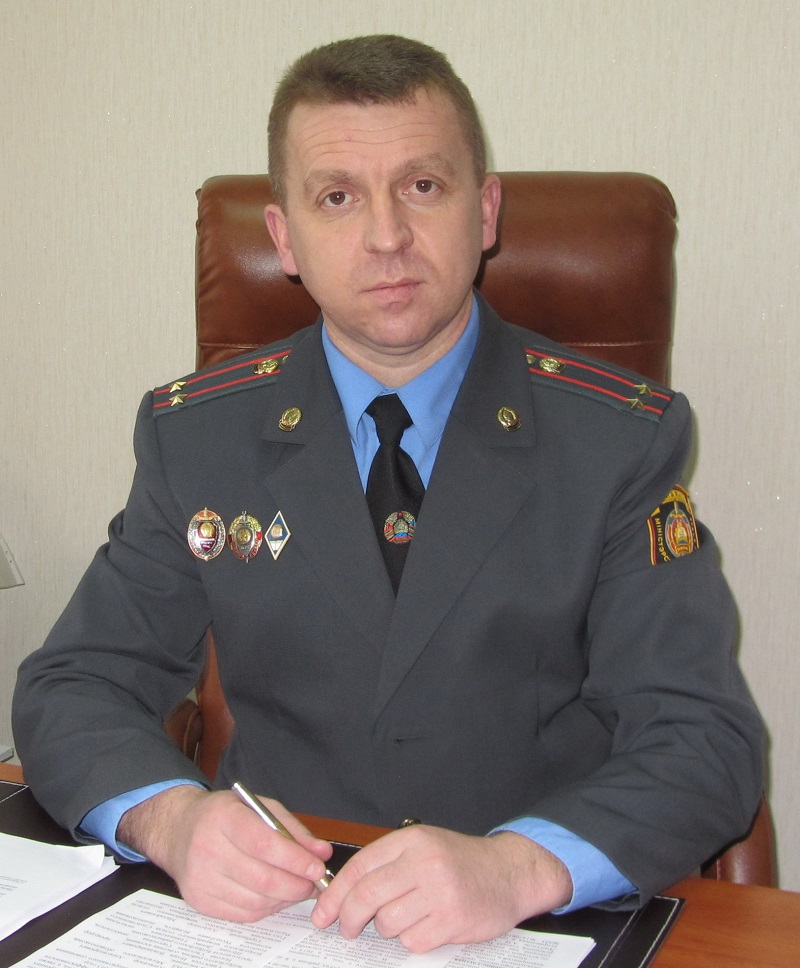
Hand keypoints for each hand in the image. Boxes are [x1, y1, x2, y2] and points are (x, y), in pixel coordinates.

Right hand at [117, 785, 332, 921]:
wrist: (179, 830)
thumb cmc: (225, 815)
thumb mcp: (259, 807)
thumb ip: (292, 829)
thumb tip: (322, 852)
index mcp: (223, 817)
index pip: (264, 844)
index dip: (295, 859)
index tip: (317, 867)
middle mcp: (207, 848)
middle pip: (262, 878)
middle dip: (297, 884)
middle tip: (314, 882)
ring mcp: (200, 878)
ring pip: (256, 900)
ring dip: (285, 898)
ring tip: (299, 888)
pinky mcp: (199, 901)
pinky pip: (243, 914)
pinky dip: (268, 908)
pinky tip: (277, 896)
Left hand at [311, 826, 571, 952]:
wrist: (508, 872)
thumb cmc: (459, 862)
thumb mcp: (423, 847)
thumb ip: (387, 864)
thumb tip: (340, 894)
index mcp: (411, 840)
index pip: (360, 866)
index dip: (334, 893)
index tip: (322, 913)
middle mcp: (424, 861)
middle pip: (367, 896)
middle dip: (348, 918)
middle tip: (346, 929)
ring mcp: (440, 890)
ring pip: (387, 922)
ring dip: (388, 928)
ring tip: (403, 919)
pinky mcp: (453, 919)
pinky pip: (413, 941)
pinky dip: (412, 940)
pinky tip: (426, 927)